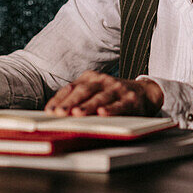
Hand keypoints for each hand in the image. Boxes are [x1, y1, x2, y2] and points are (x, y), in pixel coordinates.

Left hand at [44, 71, 163, 116]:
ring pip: (100, 97)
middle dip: (70, 103)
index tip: (49, 111)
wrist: (143, 92)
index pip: (71, 88)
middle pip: (84, 91)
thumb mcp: (94, 92)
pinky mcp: (130, 99)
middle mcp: (102, 81)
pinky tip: (103, 114)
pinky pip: (120, 104)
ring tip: (77, 114)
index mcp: (90, 78)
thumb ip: (77, 99)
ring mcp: (117, 89)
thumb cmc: (112, 95)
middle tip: (59, 113)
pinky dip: (111, 109)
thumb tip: (53, 112)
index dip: (59, 100)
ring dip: (88, 106)